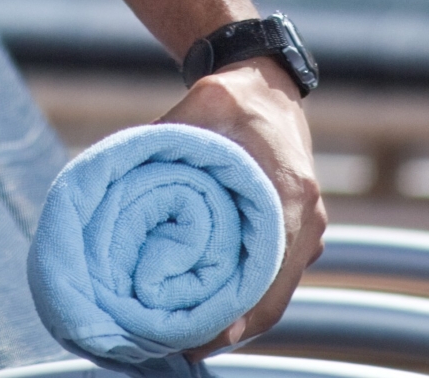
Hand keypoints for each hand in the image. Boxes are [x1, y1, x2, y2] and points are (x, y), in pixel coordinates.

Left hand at [160, 60, 323, 348]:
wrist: (267, 81)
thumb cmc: (234, 95)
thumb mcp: (201, 105)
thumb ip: (167, 136)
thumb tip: (120, 167)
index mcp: (290, 194)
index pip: (273, 272)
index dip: (244, 312)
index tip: (208, 336)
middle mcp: (308, 218)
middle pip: (276, 294)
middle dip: (235, 327)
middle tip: (187, 347)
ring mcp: (308, 226)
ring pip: (278, 291)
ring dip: (243, 317)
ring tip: (193, 339)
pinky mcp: (297, 228)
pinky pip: (277, 275)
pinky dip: (251, 298)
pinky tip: (216, 312)